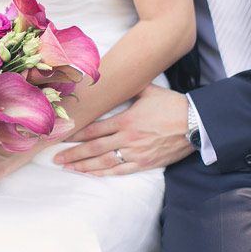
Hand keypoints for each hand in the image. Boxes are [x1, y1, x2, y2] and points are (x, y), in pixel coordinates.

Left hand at [53, 84, 193, 174]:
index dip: (76, 134)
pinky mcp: (144, 163)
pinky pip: (120, 170)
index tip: (61, 137)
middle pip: (94, 148)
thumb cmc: (172, 105)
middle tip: (55, 157)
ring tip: (67, 168)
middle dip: (72, 153)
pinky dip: (103, 173)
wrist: (195, 123)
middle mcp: (128, 138)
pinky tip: (90, 173)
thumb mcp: (149, 91)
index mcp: (126, 119)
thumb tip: (115, 77)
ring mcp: (136, 152)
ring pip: (103, 161)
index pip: (94, 129)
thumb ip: (129, 88)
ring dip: (83, 165)